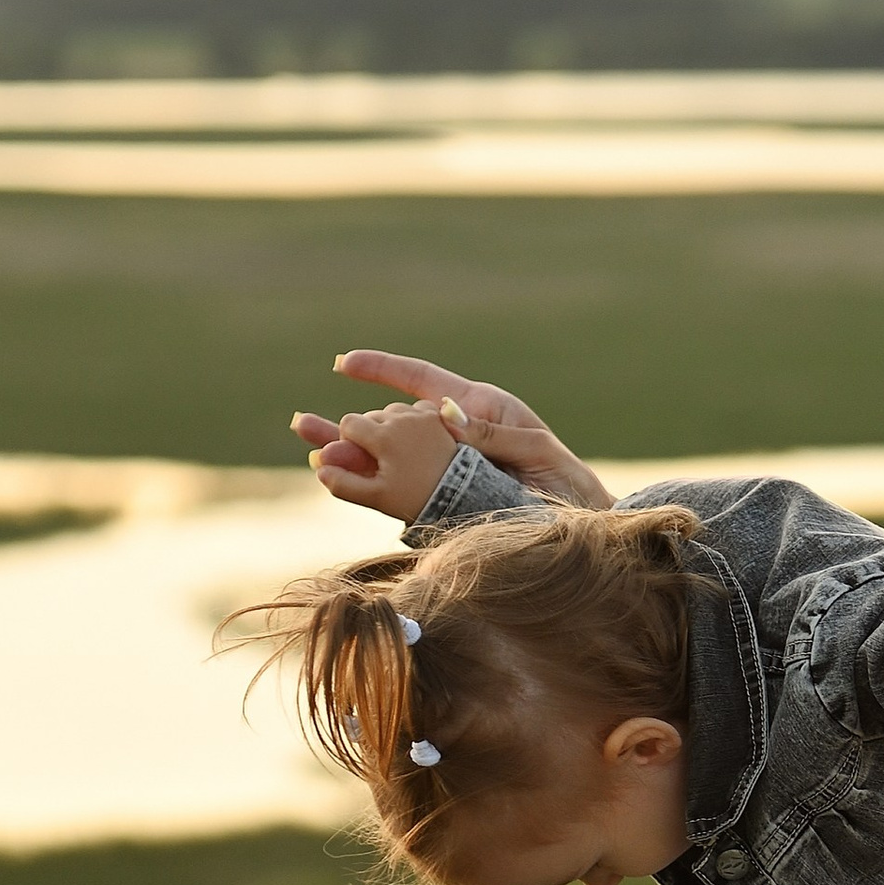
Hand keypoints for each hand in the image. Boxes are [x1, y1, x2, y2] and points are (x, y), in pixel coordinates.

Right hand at [291, 349, 611, 519]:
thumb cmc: (565, 477)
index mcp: (475, 409)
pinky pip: (400, 490)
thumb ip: (492, 432)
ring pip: (388, 459)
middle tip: (302, 425)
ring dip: (348, 457)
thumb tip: (445, 416)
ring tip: (308, 453)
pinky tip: (341, 485)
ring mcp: (445, 468)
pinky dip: (370, 487)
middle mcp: (452, 436)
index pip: (421, 382)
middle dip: (349, 426)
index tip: (344, 363)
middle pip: (391, 424)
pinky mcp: (446, 499)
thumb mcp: (533, 448)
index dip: (383, 370)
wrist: (580, 522)